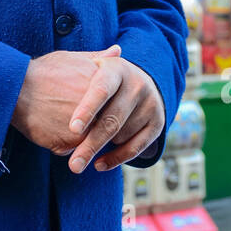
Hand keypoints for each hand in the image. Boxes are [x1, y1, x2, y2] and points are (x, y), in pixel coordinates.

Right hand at [12, 45, 121, 153]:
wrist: (16, 88)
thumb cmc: (44, 72)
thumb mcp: (74, 58)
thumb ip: (99, 58)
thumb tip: (118, 51)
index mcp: (104, 90)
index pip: (117, 106)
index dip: (107, 108)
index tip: (94, 105)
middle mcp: (98, 110)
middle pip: (106, 125)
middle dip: (96, 125)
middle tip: (72, 115)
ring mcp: (85, 128)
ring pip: (90, 139)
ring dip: (82, 137)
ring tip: (60, 121)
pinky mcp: (69, 143)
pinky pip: (73, 149)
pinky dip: (65, 143)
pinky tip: (51, 128)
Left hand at [64, 54, 164, 173]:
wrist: (141, 81)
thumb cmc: (104, 77)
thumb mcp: (93, 67)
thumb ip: (81, 67)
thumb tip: (76, 64)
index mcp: (117, 69)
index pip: (101, 90)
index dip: (87, 109)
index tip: (72, 129)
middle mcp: (137, 85)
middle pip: (112, 120)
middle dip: (91, 144)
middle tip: (74, 165)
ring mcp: (150, 104)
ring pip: (121, 135)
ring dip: (101, 146)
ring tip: (83, 151)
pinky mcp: (158, 123)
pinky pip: (135, 148)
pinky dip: (116, 159)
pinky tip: (99, 164)